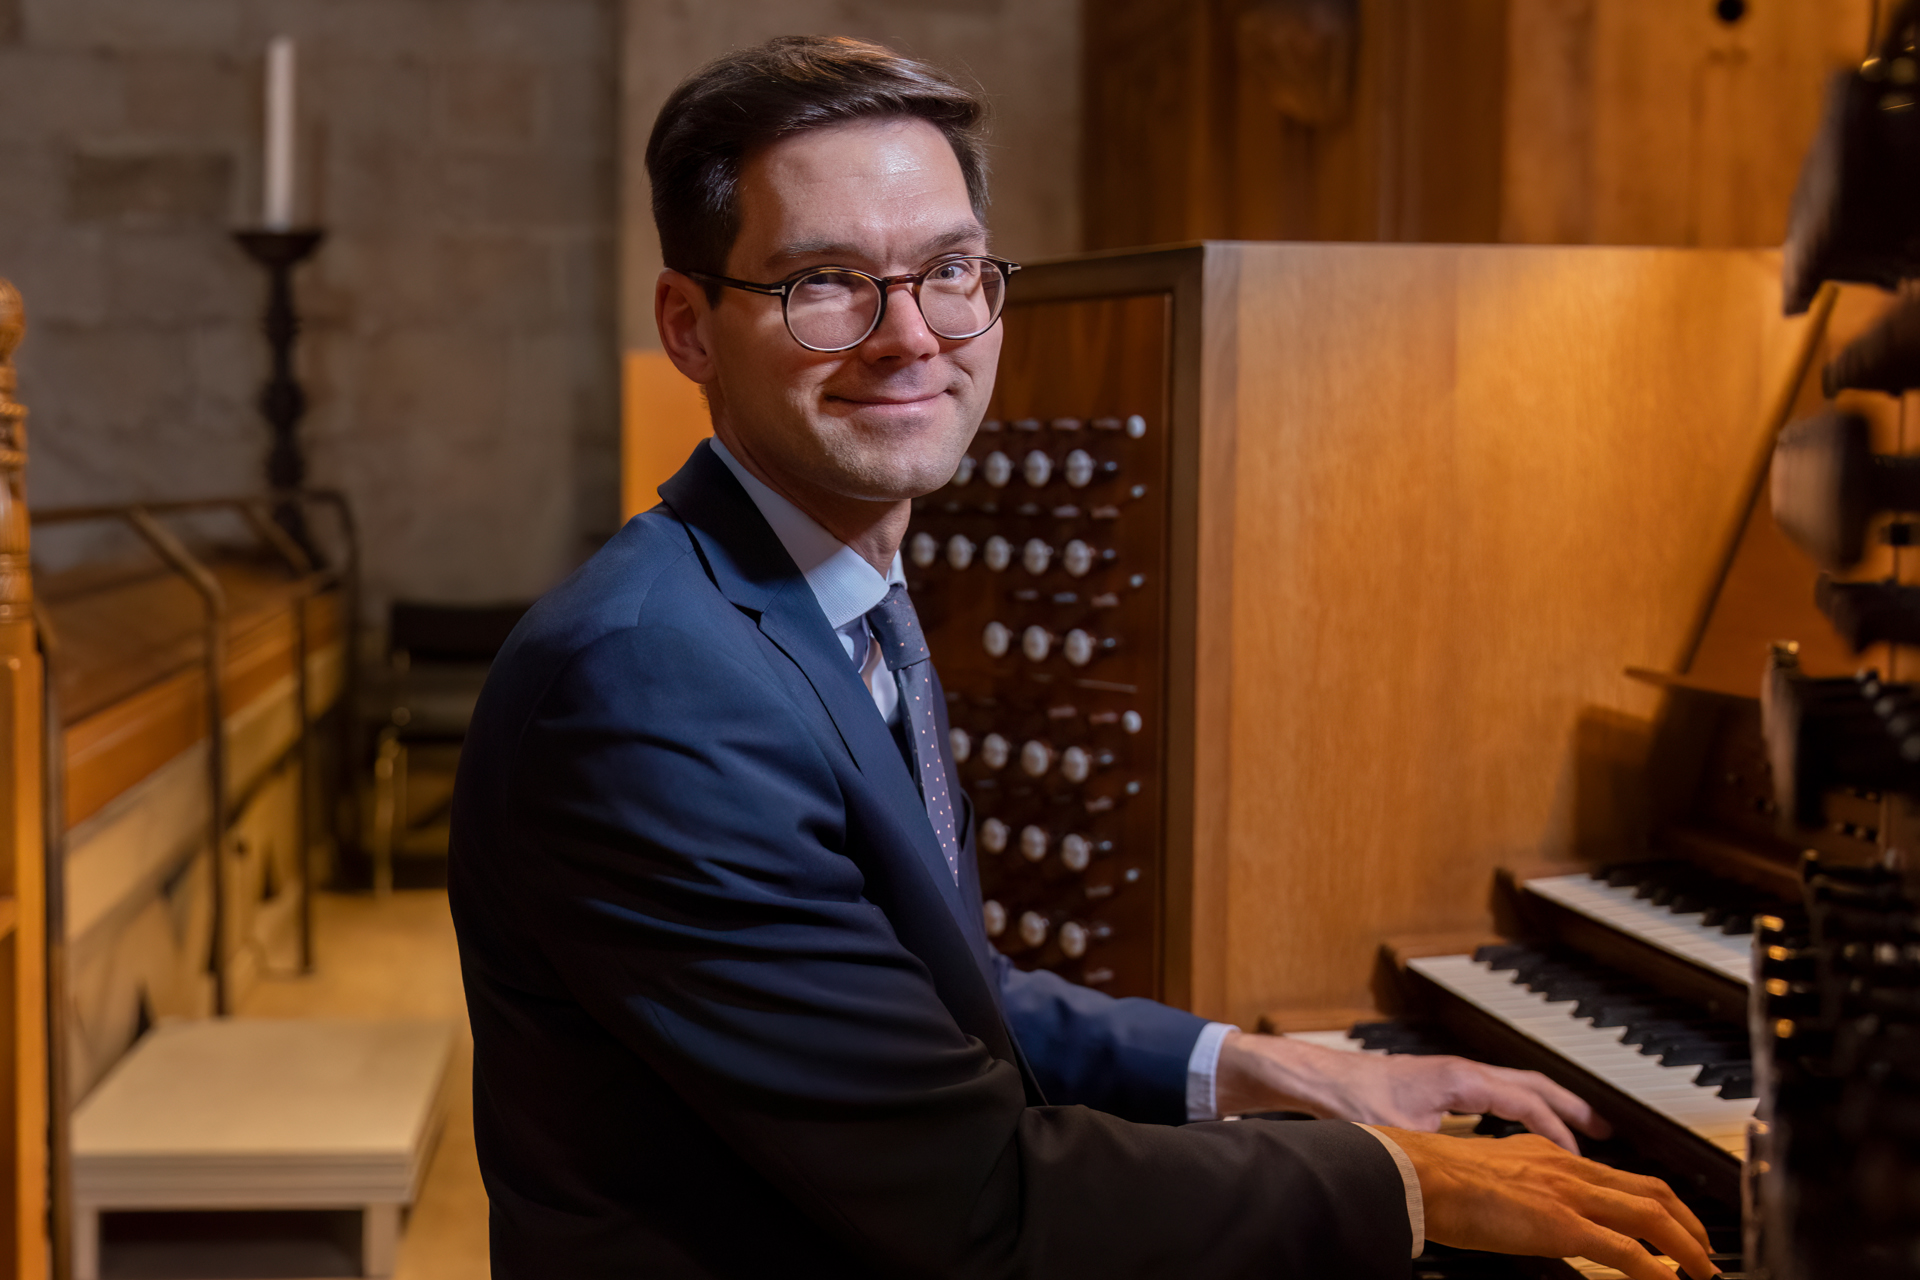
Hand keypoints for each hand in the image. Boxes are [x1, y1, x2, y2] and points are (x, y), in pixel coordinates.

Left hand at [1213, 1031, 1611, 1151]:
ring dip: (1549, 1105)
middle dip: (1571, 1106)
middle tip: (1607, 1129)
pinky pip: (1497, 1094)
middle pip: (1531, 1083)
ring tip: (1579, 1129)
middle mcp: (1463, 1072)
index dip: (1558, 1129)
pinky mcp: (1441, 1085)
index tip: (1581, 1157)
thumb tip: (1465, 1184)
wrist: (1317, 1079)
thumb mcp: (1401, 1136)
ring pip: (1515, 1085)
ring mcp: (1453, 1076)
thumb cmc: (1352, 1101)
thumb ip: (1438, 1157)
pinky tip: (1523, 1130)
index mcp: (1461, 1080)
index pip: (1526, 1101)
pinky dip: (1521, 1108)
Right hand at [1385, 1127, 1717, 1279]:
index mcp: (1550, 1154)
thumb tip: (1530, 1213)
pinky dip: (1657, 1269)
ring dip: (1686, 1246)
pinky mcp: (1562, 1225)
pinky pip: (1626, 1250)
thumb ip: (1520, 1188)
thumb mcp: (1491, 1173)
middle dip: (1687, 1221)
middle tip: (1703, 1248)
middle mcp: (1567, 1167)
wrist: (1419, 1174)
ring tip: (1702, 1270)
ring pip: (1651, 1213)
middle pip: (1650, 1188)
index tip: (1669, 1221)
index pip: (1618, 1175)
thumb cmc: (1438, 1179)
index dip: (1654, 1199)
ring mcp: (1568, 1195)